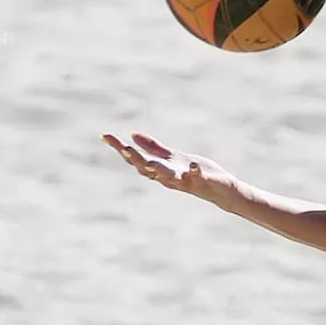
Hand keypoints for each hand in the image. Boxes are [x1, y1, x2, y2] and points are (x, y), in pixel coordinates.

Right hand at [101, 132, 235, 204]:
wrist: (220, 190)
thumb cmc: (194, 174)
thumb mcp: (171, 158)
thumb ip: (153, 148)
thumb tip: (132, 134)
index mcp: (160, 169)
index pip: (136, 159)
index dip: (120, 148)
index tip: (105, 135)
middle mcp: (169, 177)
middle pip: (148, 169)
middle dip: (136, 159)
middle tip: (124, 148)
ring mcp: (185, 180)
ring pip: (169, 176)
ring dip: (160, 170)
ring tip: (152, 163)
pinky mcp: (204, 181)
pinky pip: (198, 178)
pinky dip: (195, 173)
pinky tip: (193, 166)